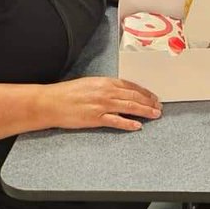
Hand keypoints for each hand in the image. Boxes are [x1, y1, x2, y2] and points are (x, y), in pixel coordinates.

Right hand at [47, 77, 161, 131]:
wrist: (51, 102)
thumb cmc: (67, 93)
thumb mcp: (90, 84)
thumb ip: (105, 87)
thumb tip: (119, 92)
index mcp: (105, 82)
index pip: (131, 86)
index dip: (144, 92)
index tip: (152, 97)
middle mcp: (106, 92)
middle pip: (134, 96)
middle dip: (148, 102)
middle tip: (158, 107)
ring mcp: (102, 105)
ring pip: (129, 107)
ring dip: (144, 111)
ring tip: (154, 115)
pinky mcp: (96, 118)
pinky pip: (116, 121)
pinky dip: (128, 123)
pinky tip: (137, 126)